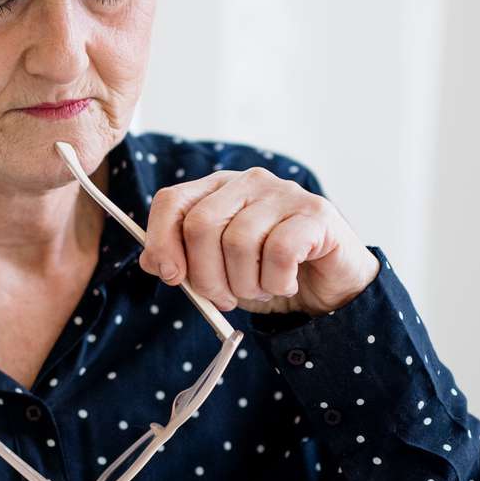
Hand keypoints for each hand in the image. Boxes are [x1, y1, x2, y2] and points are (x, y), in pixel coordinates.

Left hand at [138, 166, 378, 316]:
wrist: (328, 289)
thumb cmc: (267, 275)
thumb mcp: (217, 273)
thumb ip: (182, 263)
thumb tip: (151, 261)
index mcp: (217, 189)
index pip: (172, 201)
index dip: (162, 242)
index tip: (173, 277)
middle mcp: (248, 182)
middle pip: (201, 225)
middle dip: (207, 276)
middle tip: (225, 298)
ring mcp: (284, 193)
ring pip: (239, 242)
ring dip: (245, 283)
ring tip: (260, 288)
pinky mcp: (315, 213)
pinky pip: (279, 252)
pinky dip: (276, 281)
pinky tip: (285, 283)